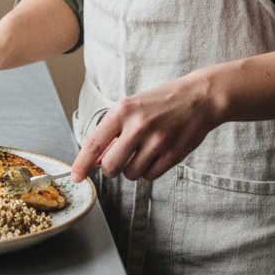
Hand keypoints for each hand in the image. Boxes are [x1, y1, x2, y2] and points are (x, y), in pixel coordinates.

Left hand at [71, 70, 220, 182]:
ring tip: (143, 151)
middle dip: (111, 169)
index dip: (82, 163)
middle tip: (118, 161)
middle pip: (111, 166)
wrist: (198, 98)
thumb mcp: (132, 108)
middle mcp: (138, 125)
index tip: (75, 176)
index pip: (95, 143)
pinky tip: (156, 154)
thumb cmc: (160, 102)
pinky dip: (149, 171)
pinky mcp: (173, 155)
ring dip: (132, 169)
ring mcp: (157, 141)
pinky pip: (150, 176)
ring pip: (131, 173)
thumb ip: (113, 132)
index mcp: (122, 110)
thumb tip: (96, 159)